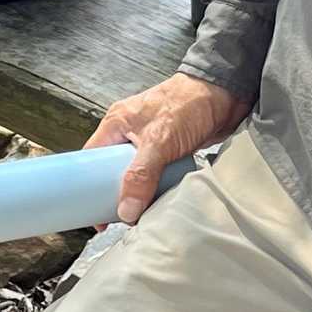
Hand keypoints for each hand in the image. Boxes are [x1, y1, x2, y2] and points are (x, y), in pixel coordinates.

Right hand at [84, 73, 251, 226]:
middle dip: (115, 193)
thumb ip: (141, 176)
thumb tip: (126, 210)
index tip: (88, 209)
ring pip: (135, 173)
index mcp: (116, 124)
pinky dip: (156, 186)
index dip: (86, 185)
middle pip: (111, 169)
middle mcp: (129, 131)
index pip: (90, 159)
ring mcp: (149, 140)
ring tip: (138, 216)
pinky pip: (155, 173)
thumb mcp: (158, 142)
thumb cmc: (188, 104)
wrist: (225, 94)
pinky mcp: (169, 148)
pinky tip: (159, 201)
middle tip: (116, 218)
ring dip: (138, 192)